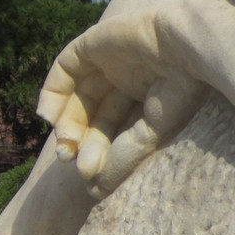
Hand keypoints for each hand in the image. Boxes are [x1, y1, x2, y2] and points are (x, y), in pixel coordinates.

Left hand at [37, 11, 207, 196]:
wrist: (186, 48)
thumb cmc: (180, 93)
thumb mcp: (149, 135)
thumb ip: (120, 159)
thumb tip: (93, 191)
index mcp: (149, 97)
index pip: (114, 126)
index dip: (98, 150)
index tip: (88, 174)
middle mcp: (129, 77)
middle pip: (93, 113)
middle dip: (80, 138)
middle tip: (70, 160)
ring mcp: (110, 59)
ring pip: (78, 94)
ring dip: (66, 121)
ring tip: (65, 144)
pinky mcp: (94, 43)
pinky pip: (65, 68)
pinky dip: (52, 92)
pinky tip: (48, 117)